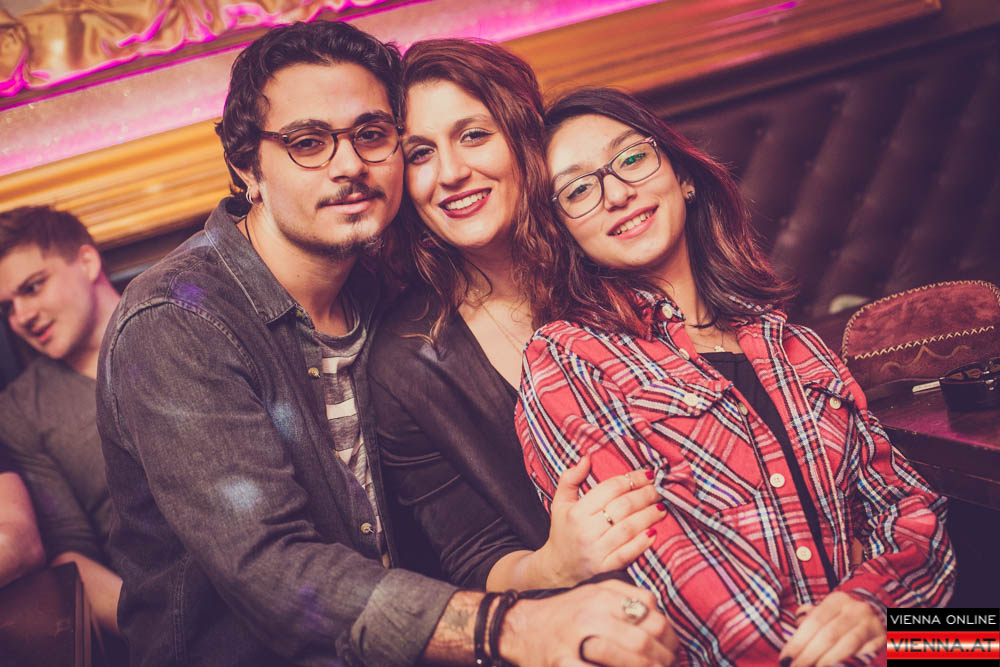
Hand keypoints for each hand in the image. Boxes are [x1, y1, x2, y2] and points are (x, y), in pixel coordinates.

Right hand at [500, 580, 677, 666]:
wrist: (520, 628)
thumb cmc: (562, 615)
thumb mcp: (592, 594)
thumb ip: (624, 596)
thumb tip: (659, 615)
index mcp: (600, 594)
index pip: (648, 608)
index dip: (667, 630)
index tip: (671, 645)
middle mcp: (590, 613)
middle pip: (645, 635)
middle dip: (664, 656)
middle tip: (669, 665)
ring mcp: (577, 640)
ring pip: (633, 655)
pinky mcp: (564, 664)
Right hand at [539, 457, 664, 586]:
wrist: (558, 570)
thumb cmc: (563, 532)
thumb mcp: (560, 503)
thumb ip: (569, 479)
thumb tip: (587, 458)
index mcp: (576, 512)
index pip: (610, 489)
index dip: (631, 479)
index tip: (647, 474)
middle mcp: (586, 531)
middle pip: (623, 507)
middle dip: (645, 495)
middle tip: (659, 489)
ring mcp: (596, 551)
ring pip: (629, 528)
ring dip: (649, 516)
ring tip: (662, 507)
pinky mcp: (605, 569)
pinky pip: (628, 553)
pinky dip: (642, 543)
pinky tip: (654, 532)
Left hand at [779, 592, 884, 666]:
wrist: (879, 611)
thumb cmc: (842, 617)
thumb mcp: (826, 612)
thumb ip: (809, 623)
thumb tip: (790, 646)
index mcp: (836, 600)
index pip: (814, 621)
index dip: (798, 641)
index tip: (785, 658)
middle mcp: (855, 609)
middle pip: (828, 634)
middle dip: (809, 654)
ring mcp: (871, 624)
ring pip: (847, 644)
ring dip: (827, 660)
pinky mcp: (881, 639)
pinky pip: (862, 653)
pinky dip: (846, 661)